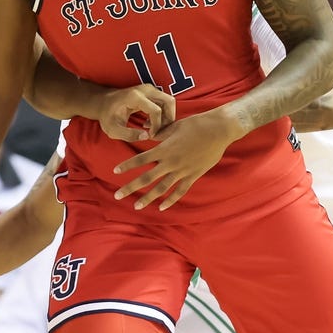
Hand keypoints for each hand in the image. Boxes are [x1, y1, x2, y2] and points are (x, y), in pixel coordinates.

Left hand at [92, 85, 175, 142]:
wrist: (103, 102)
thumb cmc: (107, 116)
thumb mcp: (113, 129)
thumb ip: (128, 135)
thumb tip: (146, 136)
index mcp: (135, 96)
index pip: (156, 111)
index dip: (157, 126)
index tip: (150, 135)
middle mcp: (145, 89)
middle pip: (169, 102)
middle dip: (168, 119)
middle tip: (159, 132)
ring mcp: (149, 88)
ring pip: (169, 101)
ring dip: (166, 117)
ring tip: (153, 129)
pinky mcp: (151, 91)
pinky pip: (164, 102)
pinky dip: (163, 113)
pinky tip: (150, 124)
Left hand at [112, 108, 235, 210]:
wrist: (218, 130)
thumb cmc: (195, 124)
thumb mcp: (173, 127)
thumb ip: (159, 135)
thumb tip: (147, 135)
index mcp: (164, 149)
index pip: (140, 159)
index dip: (127, 165)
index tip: (115, 171)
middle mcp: (170, 162)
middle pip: (146, 178)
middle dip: (130, 188)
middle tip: (117, 196)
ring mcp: (182, 171)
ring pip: (161, 189)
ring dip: (148, 198)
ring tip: (137, 206)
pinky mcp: (193, 176)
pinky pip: (180, 191)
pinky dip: (170, 200)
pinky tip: (161, 207)